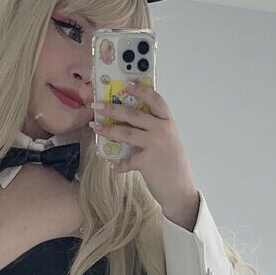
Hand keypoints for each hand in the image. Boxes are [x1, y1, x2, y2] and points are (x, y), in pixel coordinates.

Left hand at [89, 80, 199, 228]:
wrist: (180, 190)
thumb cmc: (172, 165)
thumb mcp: (168, 141)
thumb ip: (154, 130)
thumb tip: (130, 122)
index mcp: (168, 123)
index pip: (155, 100)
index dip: (141, 90)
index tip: (127, 84)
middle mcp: (162, 130)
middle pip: (133, 114)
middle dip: (112, 108)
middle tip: (97, 105)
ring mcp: (155, 145)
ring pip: (125, 132)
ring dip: (107, 130)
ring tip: (94, 126)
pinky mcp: (147, 162)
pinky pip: (126, 160)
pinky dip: (118, 164)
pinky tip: (114, 165)